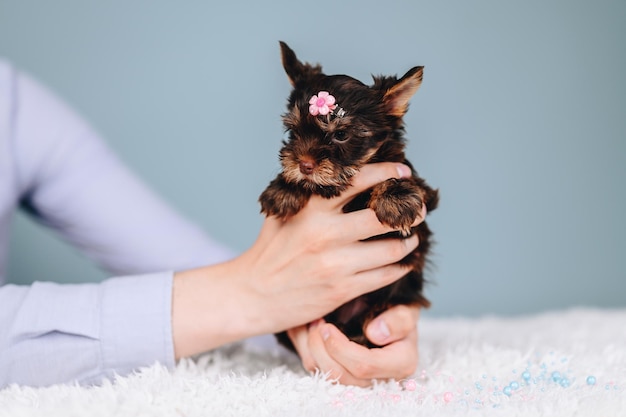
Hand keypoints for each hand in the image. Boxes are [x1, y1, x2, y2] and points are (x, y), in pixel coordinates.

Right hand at [172, 162, 424, 358]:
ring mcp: (336, 263)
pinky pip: (384, 275)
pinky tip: (403, 263)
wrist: (252, 294)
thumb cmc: (269, 252)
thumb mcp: (282, 213)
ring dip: (408, 242)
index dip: (387, 173)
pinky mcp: (342, 290)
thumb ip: (309, 194)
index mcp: (311, 208)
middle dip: (410, 212)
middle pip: (383, 217)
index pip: (357, 181)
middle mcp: (326, 233)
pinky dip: (400, 267)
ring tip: (412, 238)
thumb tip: (338, 173)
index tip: (404, 174)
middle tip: (418, 210)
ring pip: (391, 249)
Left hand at [287, 305, 420, 386]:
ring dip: (312, 349)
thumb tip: (376, 333)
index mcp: (400, 363)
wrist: (387, 311)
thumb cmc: (396, 311)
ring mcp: (359, 378)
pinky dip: (307, 349)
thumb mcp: (405, 310)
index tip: (328, 328)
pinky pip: (317, 369)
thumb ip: (398, 320)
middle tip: (316, 323)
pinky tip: (309, 330)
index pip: (365, 366)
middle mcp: (380, 377)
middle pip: (340, 375)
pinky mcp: (342, 372)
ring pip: (326, 375)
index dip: (341, 349)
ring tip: (313, 324)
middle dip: (321, 349)